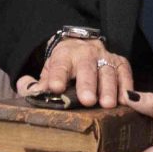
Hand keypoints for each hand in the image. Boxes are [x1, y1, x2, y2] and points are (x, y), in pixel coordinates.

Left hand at [18, 36, 133, 107]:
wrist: (82, 47)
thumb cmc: (64, 67)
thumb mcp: (48, 72)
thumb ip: (36, 84)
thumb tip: (26, 90)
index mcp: (64, 56)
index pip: (59, 66)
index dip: (57, 76)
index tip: (55, 88)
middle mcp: (86, 54)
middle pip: (86, 68)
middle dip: (87, 84)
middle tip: (87, 100)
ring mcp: (105, 57)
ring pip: (108, 71)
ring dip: (109, 88)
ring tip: (107, 105)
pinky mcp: (121, 63)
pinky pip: (125, 73)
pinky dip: (126, 86)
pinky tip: (126, 101)